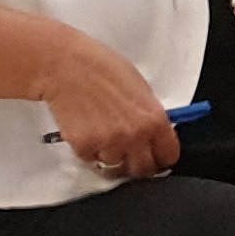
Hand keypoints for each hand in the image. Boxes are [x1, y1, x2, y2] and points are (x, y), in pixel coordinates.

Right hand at [38, 27, 182, 178]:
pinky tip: (86, 130)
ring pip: (114, 167)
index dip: (160, 157)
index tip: (153, 156)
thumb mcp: (141, 89)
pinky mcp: (84, 147)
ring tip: (101, 134)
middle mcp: (135, 136)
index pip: (168, 156)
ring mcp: (109, 144)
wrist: (66, 66)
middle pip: (142, 170)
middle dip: (135, 164)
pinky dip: (88, 151)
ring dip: (109, 156)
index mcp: (154, 120)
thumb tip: (153, 135)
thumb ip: (149, 116)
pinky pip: (90, 159)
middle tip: (127, 154)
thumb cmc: (102, 68)